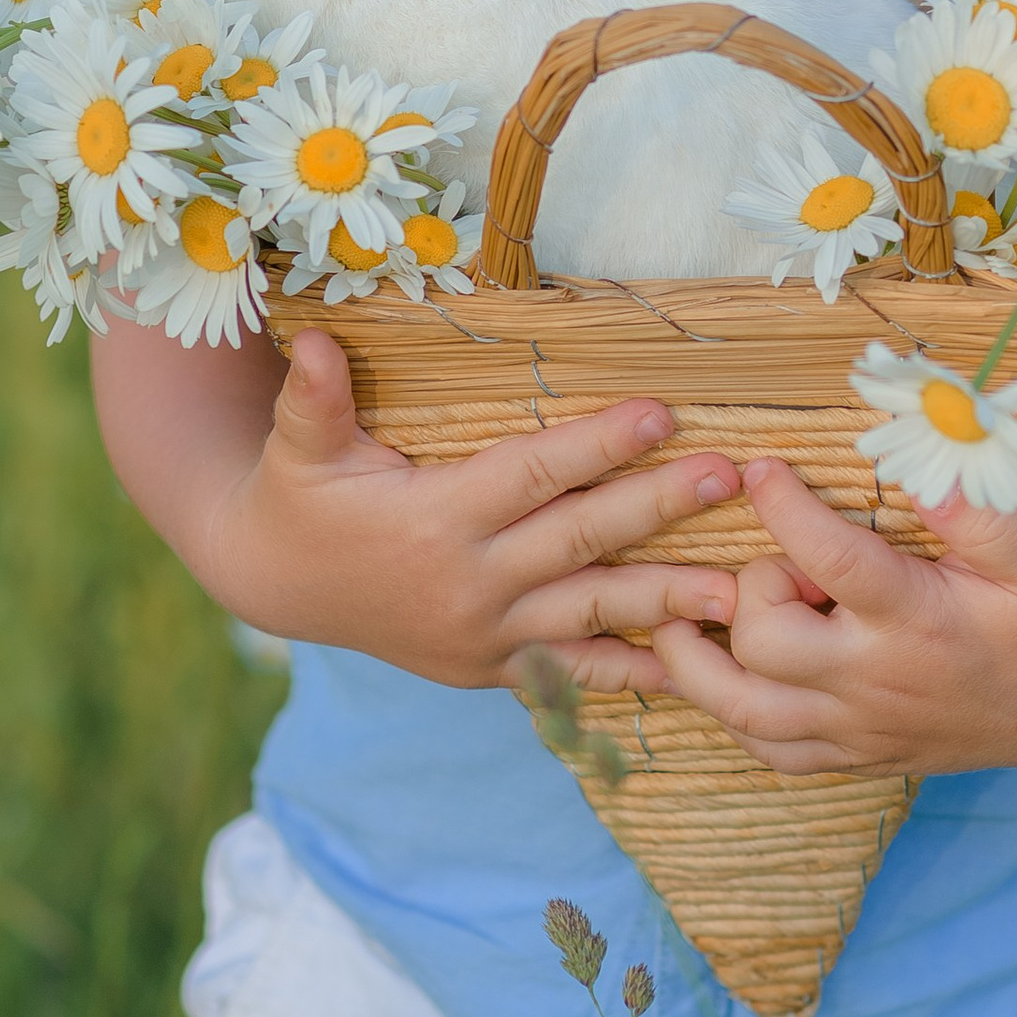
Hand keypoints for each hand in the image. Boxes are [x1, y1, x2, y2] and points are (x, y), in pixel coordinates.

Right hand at [186, 327, 742, 693]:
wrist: (279, 586)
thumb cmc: (301, 497)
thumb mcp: (299, 448)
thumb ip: (315, 398)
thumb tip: (315, 342)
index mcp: (434, 520)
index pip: (532, 475)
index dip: (597, 445)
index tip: (661, 413)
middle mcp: (468, 585)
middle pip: (580, 542)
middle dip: (659, 508)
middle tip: (730, 478)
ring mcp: (486, 637)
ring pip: (592, 616)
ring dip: (667, 602)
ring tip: (737, 593)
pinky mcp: (493, 669)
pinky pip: (574, 674)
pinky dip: (633, 675)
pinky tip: (693, 670)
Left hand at [642, 456, 1016, 776]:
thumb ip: (981, 512)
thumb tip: (927, 460)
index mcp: (917, 623)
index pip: (829, 560)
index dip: (783, 507)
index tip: (761, 467)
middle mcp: (875, 683)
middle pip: (764, 644)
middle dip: (752, 588)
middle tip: (782, 562)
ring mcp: (860, 728)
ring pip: (746, 712)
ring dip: (702, 664)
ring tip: (682, 615)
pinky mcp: (857, 755)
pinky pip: (771, 752)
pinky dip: (734, 715)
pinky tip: (727, 672)